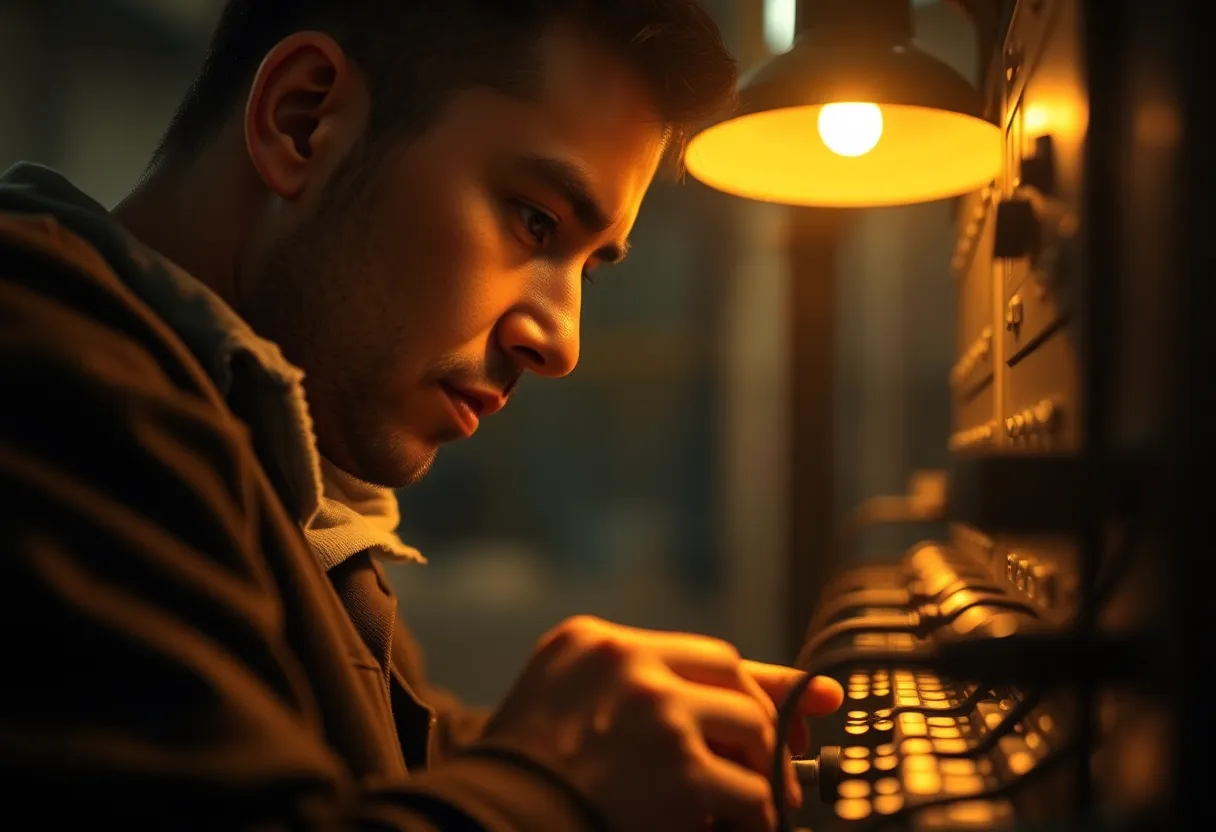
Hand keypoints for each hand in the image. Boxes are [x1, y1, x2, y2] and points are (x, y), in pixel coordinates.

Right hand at [478, 616, 843, 831]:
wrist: (488, 824)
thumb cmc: (519, 779)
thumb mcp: (561, 707)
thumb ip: (630, 692)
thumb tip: (722, 701)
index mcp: (592, 642)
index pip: (697, 650)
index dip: (757, 679)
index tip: (812, 696)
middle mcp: (627, 662)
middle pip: (730, 677)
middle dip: (770, 719)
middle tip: (786, 764)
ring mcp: (657, 712)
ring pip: (751, 726)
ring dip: (765, 773)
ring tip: (761, 808)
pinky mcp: (680, 771)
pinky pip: (750, 793)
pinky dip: (759, 819)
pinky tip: (746, 830)